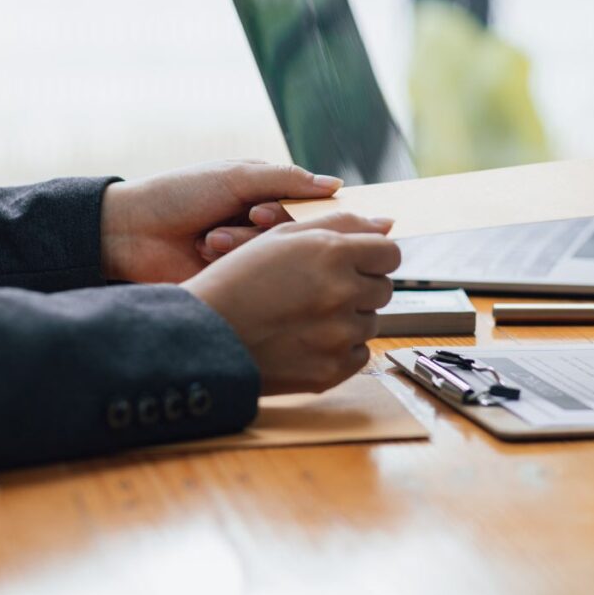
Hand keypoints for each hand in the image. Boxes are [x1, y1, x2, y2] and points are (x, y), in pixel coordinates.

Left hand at [101, 160, 341, 282]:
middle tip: (247, 218)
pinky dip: (231, 260)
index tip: (269, 210)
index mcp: (265, 196)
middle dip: (266, 226)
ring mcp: (248, 256)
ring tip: (211, 238)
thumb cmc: (180, 194)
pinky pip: (254, 277)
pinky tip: (205, 250)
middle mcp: (261, 227)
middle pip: (294, 234)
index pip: (306, 207)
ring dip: (243, 242)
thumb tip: (336, 185)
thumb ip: (287, 180)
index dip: (297, 211)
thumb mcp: (236, 177)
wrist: (129, 231)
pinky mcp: (235, 281)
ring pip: (274, 256)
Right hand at [182, 213, 400, 394]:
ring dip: (350, 318)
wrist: (203, 337)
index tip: (358, 263)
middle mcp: (342, 293)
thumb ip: (340, 225)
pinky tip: (307, 340)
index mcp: (332, 253)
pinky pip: (359, 354)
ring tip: (308, 315)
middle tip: (325, 289)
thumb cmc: (238, 281)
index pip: (390, 254)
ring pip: (371, 322)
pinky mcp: (332, 370)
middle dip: (362, 286)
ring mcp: (339, 335)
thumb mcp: (282, 237)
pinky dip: (341, 348)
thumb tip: (386, 224)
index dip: (374, 257)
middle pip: (384, 288)